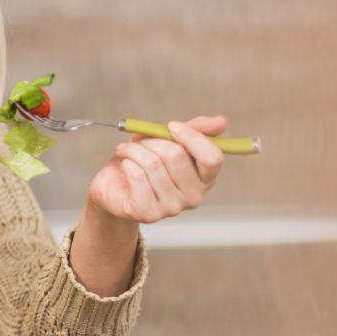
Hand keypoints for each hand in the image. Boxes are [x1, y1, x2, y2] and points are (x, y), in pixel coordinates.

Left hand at [87, 115, 226, 223]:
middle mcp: (194, 196)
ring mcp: (173, 208)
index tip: (171, 126)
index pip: (213, 157)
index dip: (192, 137)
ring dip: (134, 150)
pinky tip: (125, 166)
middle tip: (139, 141)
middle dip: (152, 141)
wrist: (114, 187)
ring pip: (153, 163)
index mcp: (205, 178)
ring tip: (126, 151)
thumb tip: (222, 121)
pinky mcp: (149, 214)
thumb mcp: (169, 142)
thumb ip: (195, 131)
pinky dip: (127, 163)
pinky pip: (137, 176)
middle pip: (177, 156)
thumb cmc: (143, 163)